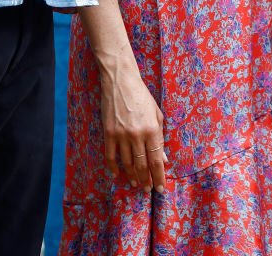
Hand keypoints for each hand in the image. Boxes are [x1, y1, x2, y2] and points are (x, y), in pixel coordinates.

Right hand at [99, 65, 166, 192]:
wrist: (120, 80)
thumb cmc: (141, 95)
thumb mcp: (156, 114)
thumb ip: (160, 138)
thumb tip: (163, 160)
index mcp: (152, 130)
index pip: (156, 161)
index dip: (159, 177)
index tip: (160, 189)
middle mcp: (137, 135)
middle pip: (142, 166)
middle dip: (146, 181)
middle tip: (147, 190)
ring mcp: (121, 134)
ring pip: (127, 163)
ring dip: (132, 177)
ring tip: (135, 184)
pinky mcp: (108, 132)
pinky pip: (110, 155)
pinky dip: (113, 167)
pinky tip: (117, 174)